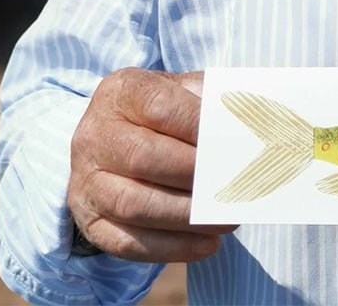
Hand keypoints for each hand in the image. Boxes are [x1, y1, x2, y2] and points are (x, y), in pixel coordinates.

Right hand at [68, 68, 236, 262]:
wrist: (113, 134)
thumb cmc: (163, 110)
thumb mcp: (182, 90)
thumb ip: (210, 99)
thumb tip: (251, 122)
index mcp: (121, 91)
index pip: (159, 107)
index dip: (198, 126)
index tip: (234, 141)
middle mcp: (95, 134)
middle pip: (143, 158)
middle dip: (194, 174)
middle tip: (233, 185)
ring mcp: (85, 180)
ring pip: (133, 204)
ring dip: (186, 216)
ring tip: (227, 219)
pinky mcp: (88, 220)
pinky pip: (126, 241)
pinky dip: (170, 247)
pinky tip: (206, 244)